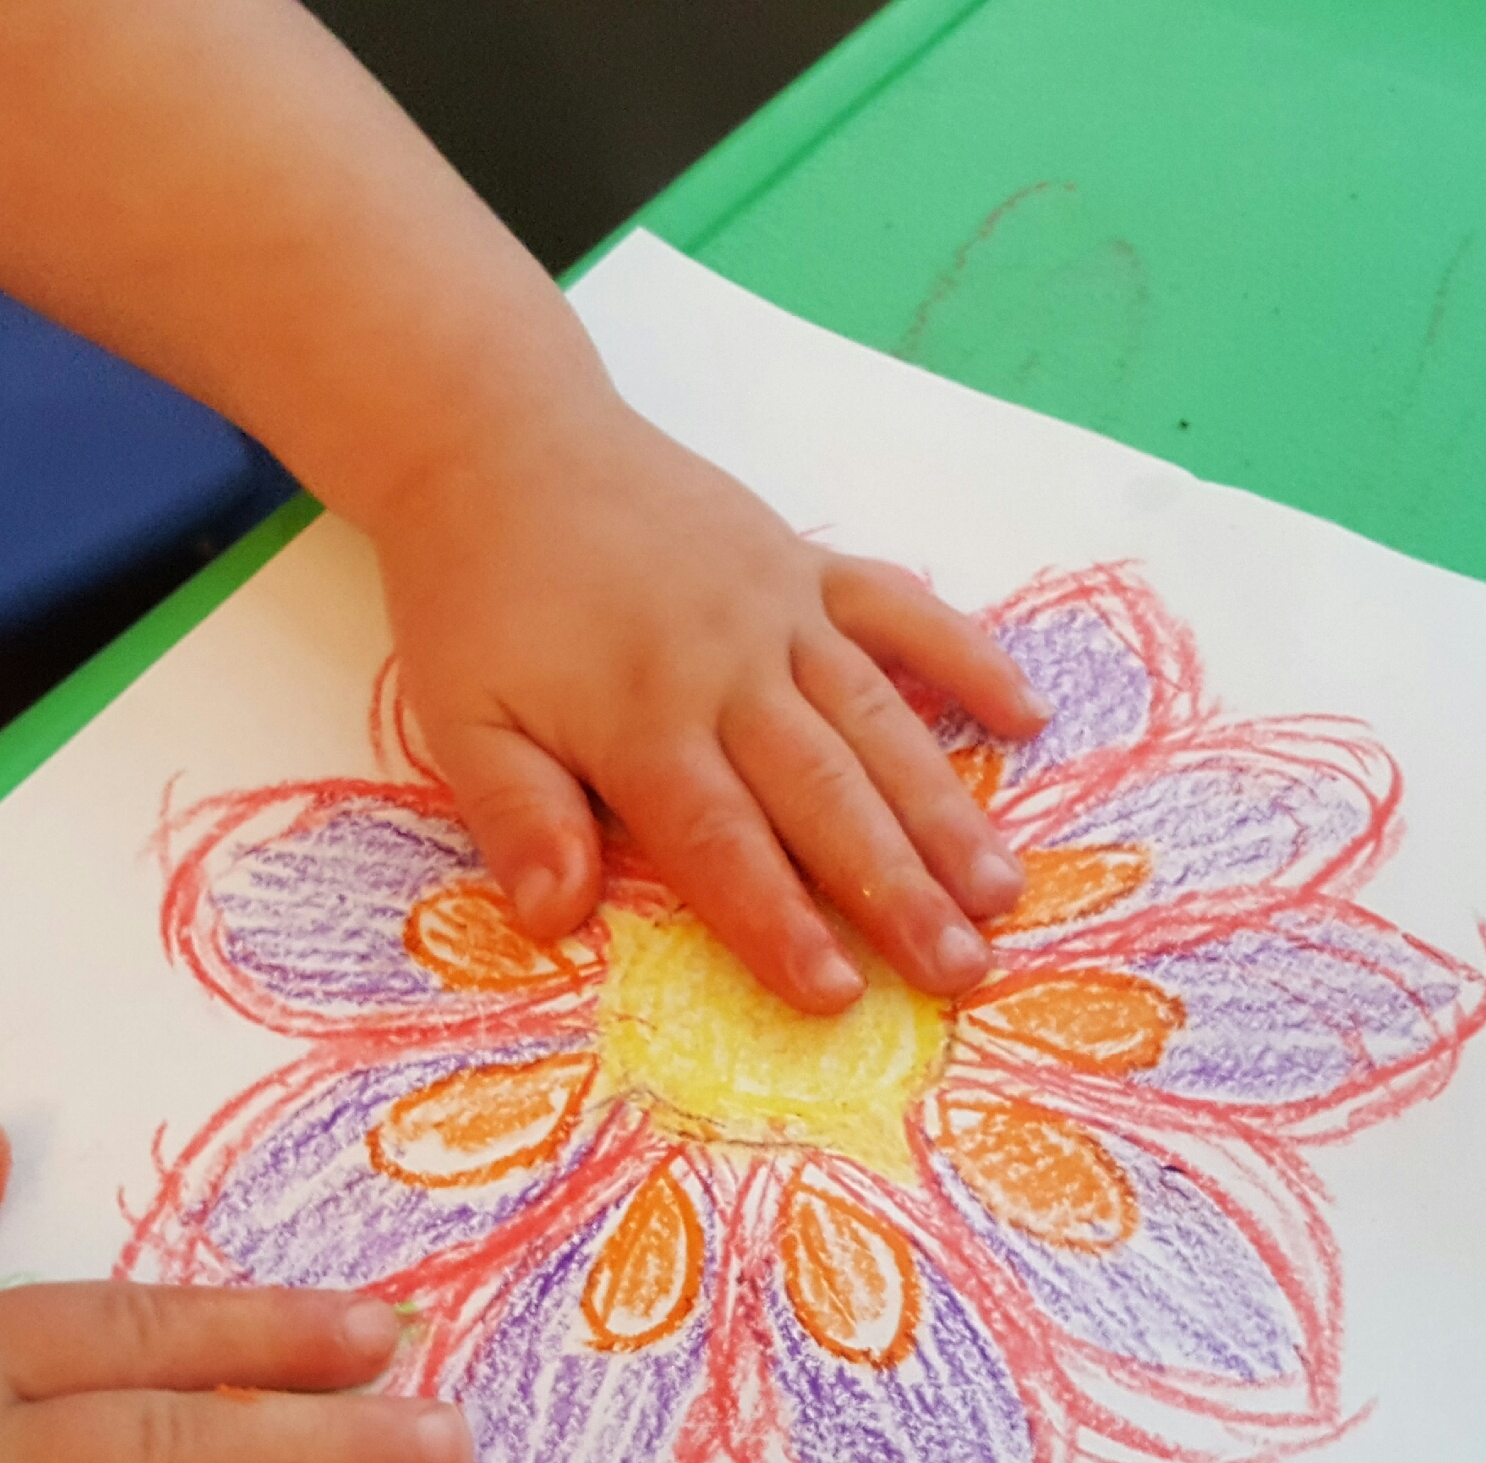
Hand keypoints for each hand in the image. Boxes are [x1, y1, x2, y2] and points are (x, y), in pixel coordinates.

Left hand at [367, 394, 1050, 1011]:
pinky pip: (900, 610)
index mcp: (640, 719)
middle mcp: (726, 667)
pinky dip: (968, 657)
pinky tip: (1026, 718)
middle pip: (824, 795)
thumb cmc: (478, 597)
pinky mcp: (805, 564)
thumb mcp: (460, 717)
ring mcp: (778, 609)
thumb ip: (516, 817)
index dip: (779, 922)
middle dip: (896, 890)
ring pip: (879, 720)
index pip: (722, 841)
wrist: (503, 443)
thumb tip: (554, 918)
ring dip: (945, 808)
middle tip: (961, 969)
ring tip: (1000, 888)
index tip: (836, 995)